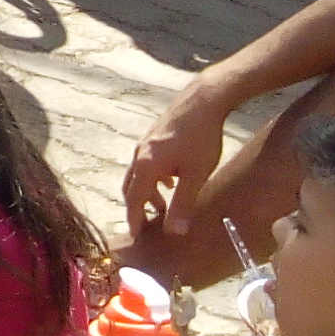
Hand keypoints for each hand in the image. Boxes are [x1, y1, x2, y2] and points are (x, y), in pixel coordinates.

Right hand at [125, 98, 226, 240]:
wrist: (203, 100)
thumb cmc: (200, 139)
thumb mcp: (195, 176)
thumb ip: (183, 204)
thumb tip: (175, 233)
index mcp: (145, 166)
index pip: (133, 199)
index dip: (134, 218)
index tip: (135, 236)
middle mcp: (139, 154)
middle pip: (131, 187)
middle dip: (137, 207)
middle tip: (145, 224)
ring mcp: (145, 143)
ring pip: (140, 174)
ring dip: (148, 193)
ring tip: (164, 206)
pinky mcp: (154, 136)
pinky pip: (146, 163)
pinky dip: (153, 179)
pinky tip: (171, 180)